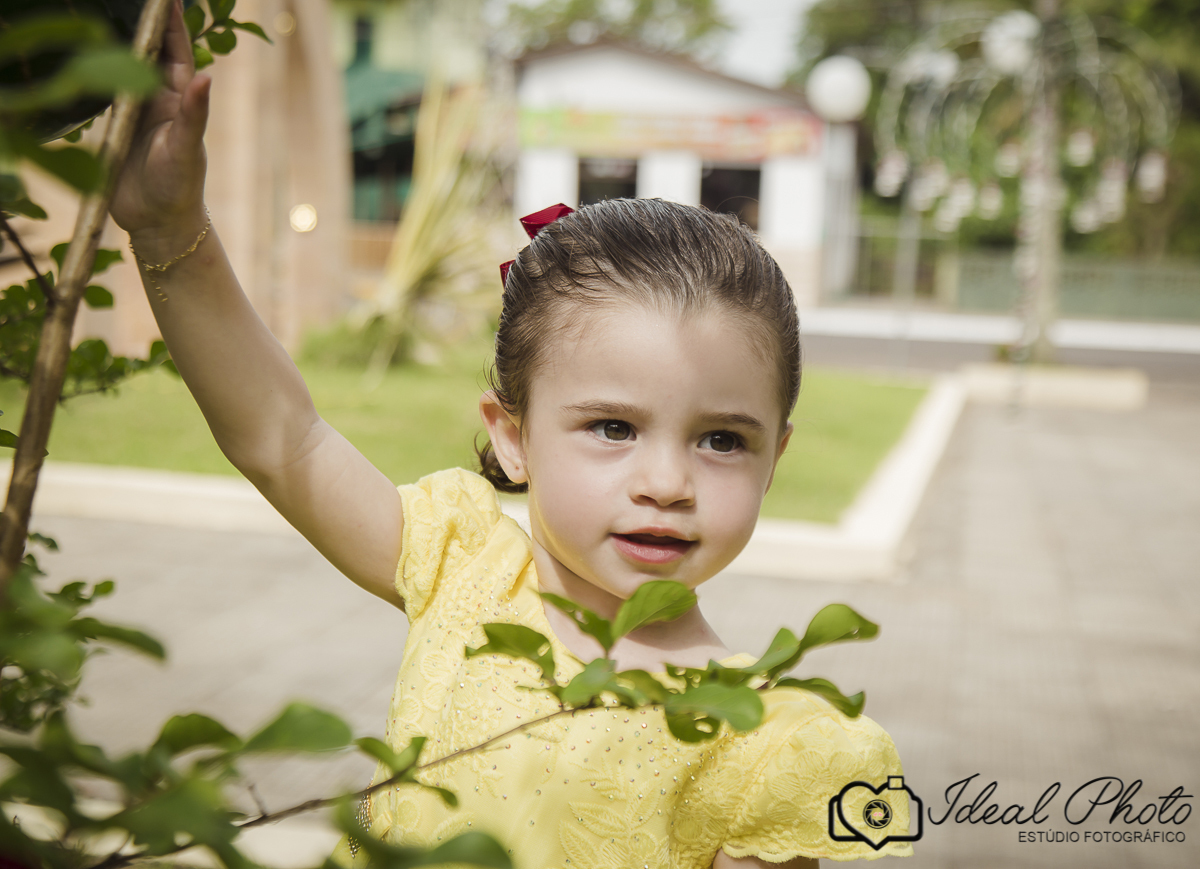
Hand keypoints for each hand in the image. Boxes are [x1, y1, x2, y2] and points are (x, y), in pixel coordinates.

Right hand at [110, 0, 209, 255]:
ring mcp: (132, 109)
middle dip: (141, 21)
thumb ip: (194, 113)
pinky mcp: (111, 124)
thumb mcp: (187, 148)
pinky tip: (86, 51)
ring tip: (108, 11)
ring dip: (117, 40)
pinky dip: (96, 68)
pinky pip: (101, 88)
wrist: (157, 222)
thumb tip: (206, 76)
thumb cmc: (180, 186)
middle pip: (146, 50)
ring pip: (122, 65)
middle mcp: (155, 98)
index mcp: (178, 99)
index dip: (170, 21)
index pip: (175, 50)